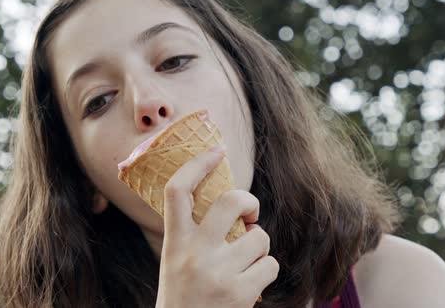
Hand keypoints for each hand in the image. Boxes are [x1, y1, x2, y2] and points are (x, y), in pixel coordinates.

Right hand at [155, 146, 278, 307]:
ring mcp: (218, 272)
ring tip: (244, 264)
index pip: (177, 191)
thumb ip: (194, 235)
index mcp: (174, 242)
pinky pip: (271, 264)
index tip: (216, 151)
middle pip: (231, 201)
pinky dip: (266, 270)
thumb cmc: (183, 296)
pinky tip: (251, 283)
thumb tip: (235, 211)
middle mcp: (194, 253)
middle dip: (249, 201)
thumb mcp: (176, 261)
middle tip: (249, 214)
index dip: (197, 165)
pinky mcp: (240, 292)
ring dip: (258, 247)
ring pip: (259, 236)